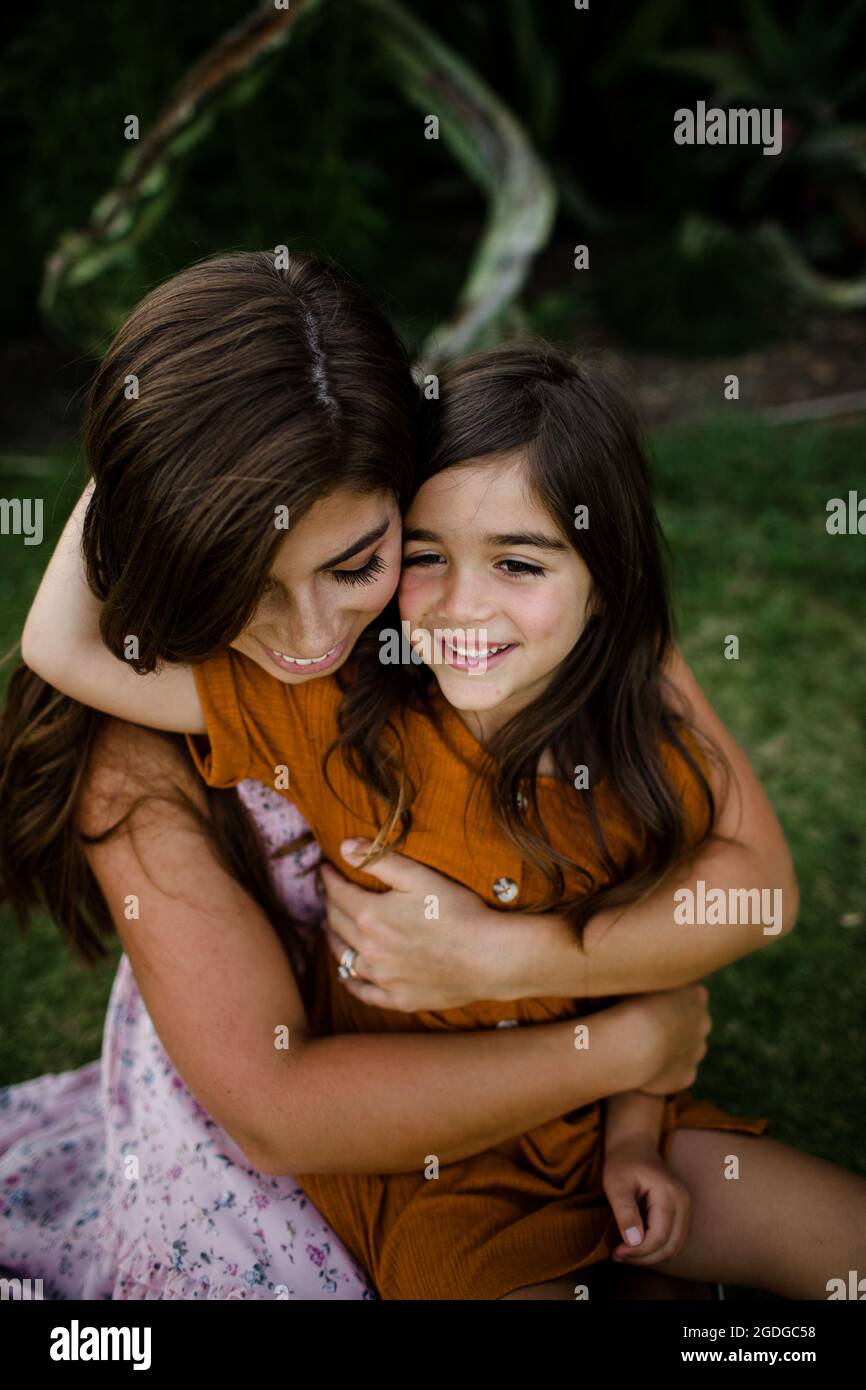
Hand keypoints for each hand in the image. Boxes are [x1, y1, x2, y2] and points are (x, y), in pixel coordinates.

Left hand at [319, 840, 507, 1011]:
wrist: (488, 957)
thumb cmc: (458, 911)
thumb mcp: (419, 876)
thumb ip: (380, 860)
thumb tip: (344, 848)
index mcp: (371, 915)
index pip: (338, 893)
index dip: (329, 878)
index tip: (325, 869)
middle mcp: (369, 949)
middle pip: (337, 924)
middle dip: (330, 905)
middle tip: (329, 895)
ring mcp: (383, 977)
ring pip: (344, 958)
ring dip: (334, 940)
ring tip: (332, 929)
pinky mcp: (398, 998)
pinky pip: (364, 992)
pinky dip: (350, 982)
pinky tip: (346, 976)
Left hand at [603, 1136, 691, 1264]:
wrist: (635, 1146)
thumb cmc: (623, 1163)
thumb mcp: (616, 1185)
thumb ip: (625, 1213)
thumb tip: (633, 1242)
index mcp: (669, 1194)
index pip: (659, 1237)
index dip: (638, 1251)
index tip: (616, 1252)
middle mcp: (683, 1203)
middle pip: (670, 1246)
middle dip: (644, 1258)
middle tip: (618, 1256)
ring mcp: (685, 1208)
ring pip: (673, 1246)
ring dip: (650, 1255)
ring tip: (625, 1251)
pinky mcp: (681, 1212)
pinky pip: (672, 1238)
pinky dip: (655, 1247)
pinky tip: (635, 1243)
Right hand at [631, 984, 711, 1094]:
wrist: (633, 1043)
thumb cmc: (629, 1004)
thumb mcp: (639, 978)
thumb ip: (651, 978)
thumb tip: (641, 974)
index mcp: (696, 995)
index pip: (692, 992)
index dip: (672, 997)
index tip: (654, 1000)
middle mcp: (703, 1022)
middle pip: (695, 1021)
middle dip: (677, 1022)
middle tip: (648, 1024)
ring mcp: (697, 1051)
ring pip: (688, 1048)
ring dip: (672, 1047)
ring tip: (642, 1046)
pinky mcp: (687, 1075)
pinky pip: (678, 1072)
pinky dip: (665, 1071)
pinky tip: (644, 1065)